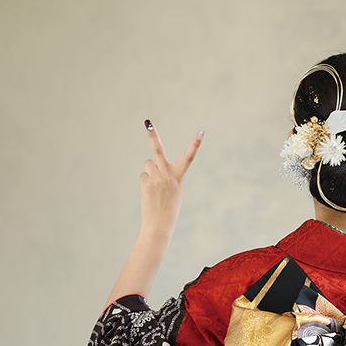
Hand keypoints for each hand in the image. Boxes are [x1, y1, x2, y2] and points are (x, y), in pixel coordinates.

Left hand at [139, 120, 203, 237]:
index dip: (196, 143)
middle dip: (152, 134)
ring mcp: (157, 178)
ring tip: (155, 188)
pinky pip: (143, 176)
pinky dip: (145, 183)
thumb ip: (167, 175)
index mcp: (179, 176)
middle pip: (158, 150)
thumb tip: (152, 165)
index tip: (202, 131)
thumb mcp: (174, 190)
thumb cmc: (169, 208)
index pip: (190, 157)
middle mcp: (168, 174)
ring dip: (150, 173)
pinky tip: (150, 194)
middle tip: (147, 122)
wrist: (160, 224)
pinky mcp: (146, 183)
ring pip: (148, 165)